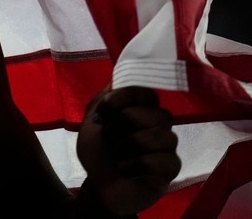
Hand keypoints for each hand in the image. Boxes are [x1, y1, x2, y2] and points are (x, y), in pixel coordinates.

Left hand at [76, 86, 180, 214]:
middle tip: (108, 138)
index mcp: (142, 107)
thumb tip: (117, 79)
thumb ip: (103, 99)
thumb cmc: (99, 150)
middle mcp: (159, 123)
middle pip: (153, 113)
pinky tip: (124, 169)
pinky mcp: (171, 168)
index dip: (122, 98)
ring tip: (116, 155)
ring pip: (157, 136)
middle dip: (121, 126)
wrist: (99, 183)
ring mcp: (168, 145)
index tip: (104, 111)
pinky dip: (133, 165)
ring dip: (126, 147)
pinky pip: (159, 161)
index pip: (145, 91)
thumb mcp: (91, 121)